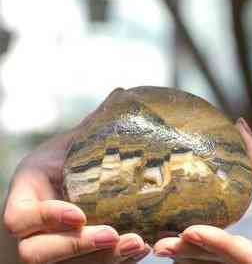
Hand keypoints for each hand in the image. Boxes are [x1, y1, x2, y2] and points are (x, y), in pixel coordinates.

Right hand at [2, 88, 150, 263]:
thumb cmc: (69, 163)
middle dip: (75, 246)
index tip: (77, 212)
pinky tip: (143, 247)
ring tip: (138, 243)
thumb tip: (122, 92)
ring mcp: (55, 249)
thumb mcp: (74, 143)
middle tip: (112, 233)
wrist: (74, 187)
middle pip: (38, 253)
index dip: (44, 218)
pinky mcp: (78, 259)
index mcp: (27, 197)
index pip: (19, 218)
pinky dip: (118, 261)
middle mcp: (36, 230)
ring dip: (105, 258)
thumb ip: (93, 126)